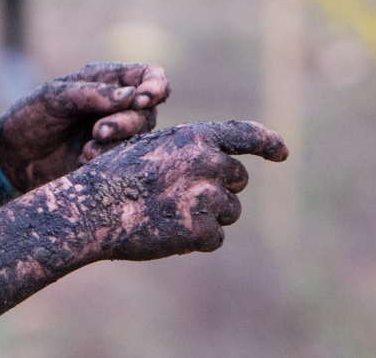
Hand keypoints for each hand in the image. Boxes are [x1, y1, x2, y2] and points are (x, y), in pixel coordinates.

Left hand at [0, 62, 169, 190]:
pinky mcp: (108, 158)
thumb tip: (131, 95)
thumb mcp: (54, 97)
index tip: (143, 99)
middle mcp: (116, 105)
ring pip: (139, 135)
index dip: (155, 86)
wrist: (12, 157)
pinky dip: (108, 158)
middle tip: (98, 131)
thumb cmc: (30, 117)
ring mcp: (114, 133)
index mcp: (106, 80)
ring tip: (88, 150)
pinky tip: (83, 160)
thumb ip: (92, 94)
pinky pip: (124, 157)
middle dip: (128, 121)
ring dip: (118, 141)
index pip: (148, 76)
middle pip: (147, 110)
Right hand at [72, 120, 288, 261]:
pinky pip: (215, 237)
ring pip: (229, 210)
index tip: (282, 152)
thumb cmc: (113, 177)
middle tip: (187, 198)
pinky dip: (196, 240)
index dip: (267, 143)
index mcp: (195, 137)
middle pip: (237, 179)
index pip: (245, 135)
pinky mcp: (202, 229)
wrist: (92, 209)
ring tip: (170, 215)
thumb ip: (189, 152)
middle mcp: (209, 162)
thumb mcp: (152, 148)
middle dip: (221, 189)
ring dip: (209, 216)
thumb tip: (222, 165)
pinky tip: (168, 233)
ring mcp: (208, 196)